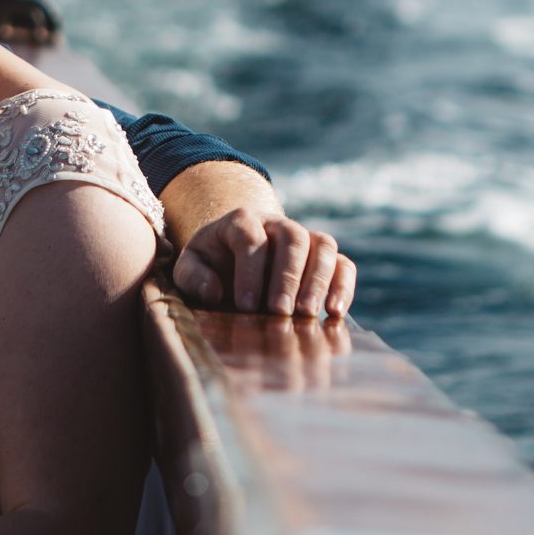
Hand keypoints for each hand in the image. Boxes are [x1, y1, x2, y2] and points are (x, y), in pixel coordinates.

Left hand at [170, 208, 354, 316]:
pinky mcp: (323, 257)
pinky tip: (335, 313)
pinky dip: (343, 285)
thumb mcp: (190, 267)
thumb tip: (214, 291)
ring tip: (308, 313)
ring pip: (322, 245)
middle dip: (288, 276)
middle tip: (280, 312)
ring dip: (319, 279)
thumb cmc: (211, 264)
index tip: (246, 306)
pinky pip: (342, 263)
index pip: (251, 237)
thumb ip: (193, 276)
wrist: (234, 253)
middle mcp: (277, 223)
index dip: (250, 271)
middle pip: (293, 237)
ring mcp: (304, 237)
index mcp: (241, 221)